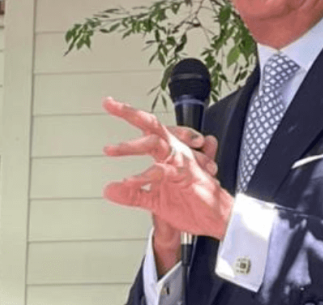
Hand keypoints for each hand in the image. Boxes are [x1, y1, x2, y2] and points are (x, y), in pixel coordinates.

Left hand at [102, 97, 232, 239]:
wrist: (214, 219)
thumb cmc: (190, 203)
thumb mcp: (154, 200)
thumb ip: (132, 194)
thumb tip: (108, 189)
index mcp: (167, 152)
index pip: (148, 128)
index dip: (130, 114)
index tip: (110, 103)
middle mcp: (174, 152)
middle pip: (153, 125)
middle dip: (132, 113)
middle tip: (112, 105)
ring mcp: (181, 162)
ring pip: (156, 144)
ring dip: (132, 146)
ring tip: (111, 149)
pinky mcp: (186, 176)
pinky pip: (163, 172)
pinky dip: (145, 176)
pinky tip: (128, 180)